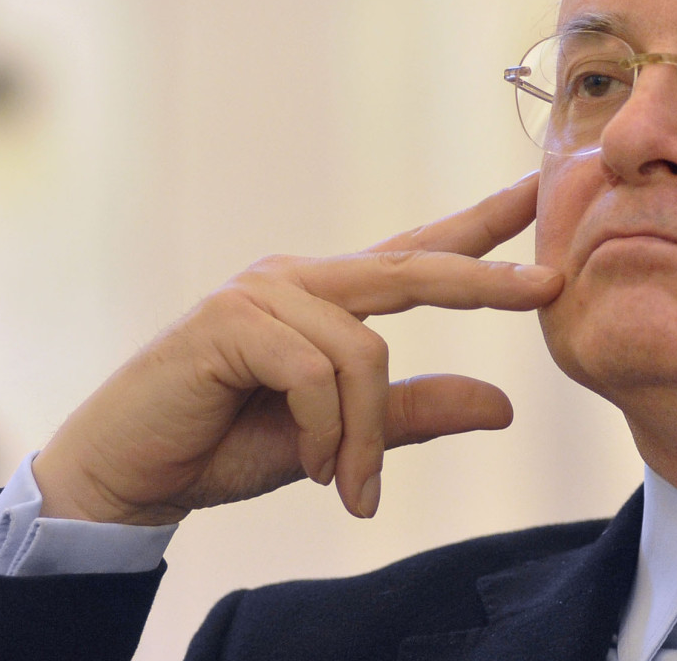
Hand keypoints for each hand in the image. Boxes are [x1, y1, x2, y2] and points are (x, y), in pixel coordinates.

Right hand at [31, 173, 561, 524]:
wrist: (127, 477)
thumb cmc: (226, 445)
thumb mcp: (341, 438)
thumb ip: (413, 414)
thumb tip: (504, 404)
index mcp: (327, 297)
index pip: (416, 251)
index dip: (479, 223)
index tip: (537, 190)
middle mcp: (298, 279)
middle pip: (411, 269)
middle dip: (483, 280)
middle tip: (548, 288)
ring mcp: (262, 294)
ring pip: (365, 350)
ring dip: (365, 434)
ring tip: (351, 486)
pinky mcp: (229, 323)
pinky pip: (318, 372)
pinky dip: (328, 431)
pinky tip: (314, 467)